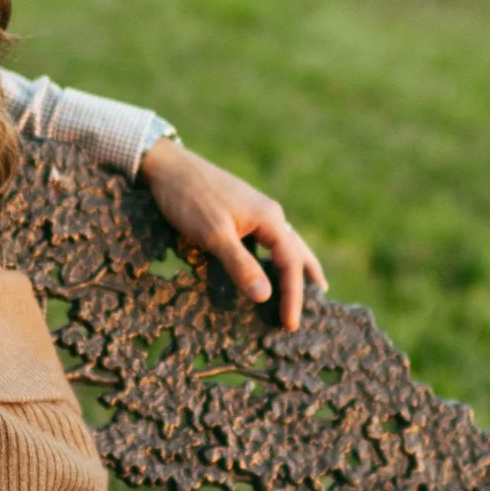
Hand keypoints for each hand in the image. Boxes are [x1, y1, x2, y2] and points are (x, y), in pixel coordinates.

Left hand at [142, 139, 325, 332]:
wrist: (168, 166)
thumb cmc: (190, 199)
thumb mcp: (214, 235)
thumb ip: (240, 265)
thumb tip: (265, 297)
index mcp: (269, 218)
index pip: (290, 263)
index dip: (293, 295)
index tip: (290, 324)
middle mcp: (269, 214)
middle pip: (297, 249)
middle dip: (307, 276)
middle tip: (321, 298)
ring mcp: (255, 211)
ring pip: (284, 242)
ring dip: (295, 264)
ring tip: (308, 281)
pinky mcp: (241, 212)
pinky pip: (266, 239)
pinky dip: (274, 255)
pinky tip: (269, 262)